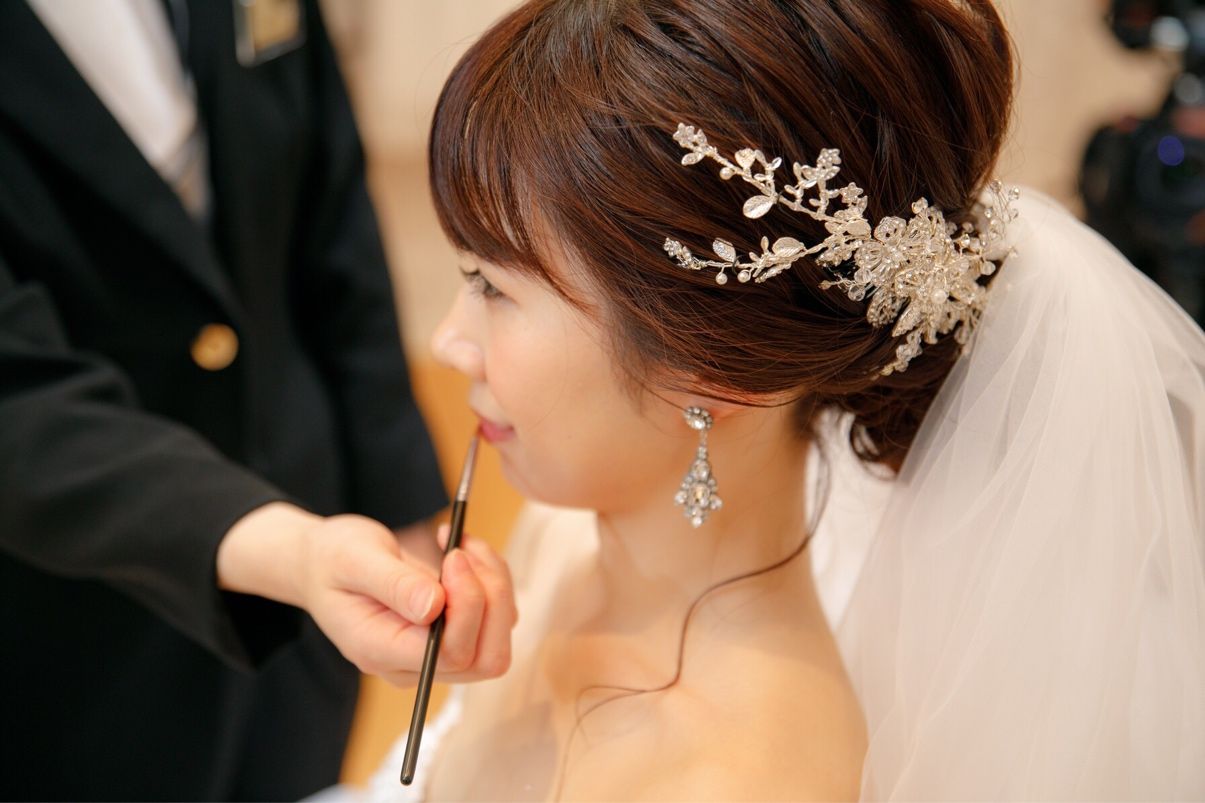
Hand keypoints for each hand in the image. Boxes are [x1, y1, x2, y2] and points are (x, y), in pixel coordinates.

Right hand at [218, 502, 517, 685]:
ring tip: (462, 545)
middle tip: (462, 551)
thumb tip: (433, 606)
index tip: (453, 557)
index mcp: (381, 651)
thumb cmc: (334, 560)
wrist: (326, 563)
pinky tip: (465, 553)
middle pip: (484, 657)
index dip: (467, 606)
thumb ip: (392, 583)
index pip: (449, 654)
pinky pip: (498, 621)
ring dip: (495, 586)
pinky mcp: (455, 635)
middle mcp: (412, 664)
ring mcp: (436, 654)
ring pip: (497, 641)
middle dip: (490, 598)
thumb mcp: (352, 559)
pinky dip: (494, 581)